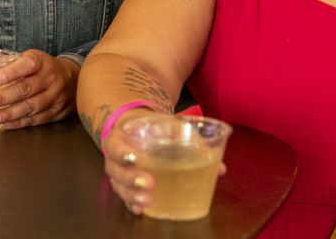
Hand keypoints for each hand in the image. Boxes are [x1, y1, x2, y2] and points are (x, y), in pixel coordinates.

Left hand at [0, 49, 77, 128]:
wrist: (72, 79)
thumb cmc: (41, 68)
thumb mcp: (27, 59)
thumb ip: (2, 64)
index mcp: (41, 61)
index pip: (27, 65)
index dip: (12, 72)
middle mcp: (51, 78)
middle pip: (26, 89)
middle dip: (3, 98)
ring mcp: (55, 96)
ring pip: (30, 107)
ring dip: (8, 114)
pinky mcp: (56, 112)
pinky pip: (35, 120)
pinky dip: (18, 123)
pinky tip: (3, 124)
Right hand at [100, 117, 226, 214]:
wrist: (138, 128)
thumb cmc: (155, 128)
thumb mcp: (170, 126)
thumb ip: (192, 141)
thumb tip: (220, 167)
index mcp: (122, 136)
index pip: (115, 145)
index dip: (122, 152)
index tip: (136, 158)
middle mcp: (116, 157)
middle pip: (115, 170)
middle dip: (130, 178)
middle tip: (149, 183)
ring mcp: (119, 173)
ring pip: (119, 185)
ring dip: (132, 194)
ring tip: (147, 200)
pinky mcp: (126, 186)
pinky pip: (124, 197)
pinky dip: (132, 203)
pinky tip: (141, 210)